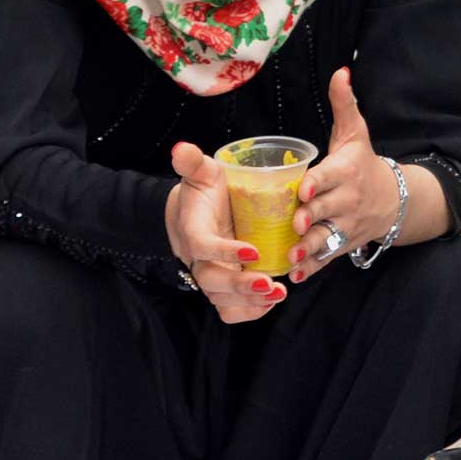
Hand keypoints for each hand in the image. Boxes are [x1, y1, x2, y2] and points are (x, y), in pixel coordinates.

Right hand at [166, 141, 285, 322]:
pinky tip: (272, 300)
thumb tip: (181, 148)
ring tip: (279, 293)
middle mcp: (199, 258)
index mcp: (194, 230)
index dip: (224, 251)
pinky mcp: (223, 286)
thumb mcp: (200, 173)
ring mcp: (212, 273)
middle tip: (269, 283)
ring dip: (249, 302)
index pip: (202, 246)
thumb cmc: (204, 192)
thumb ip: (192, 162)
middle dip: (239, 286)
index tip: (253, 250)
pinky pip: (229, 308)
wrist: (198, 212)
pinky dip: (249, 311)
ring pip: (221, 300)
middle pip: (211, 280)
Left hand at [288, 67, 394, 283]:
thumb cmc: (362, 163)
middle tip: (295, 222)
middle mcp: (348, 200)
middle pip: (328, 210)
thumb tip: (340, 70)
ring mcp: (347, 225)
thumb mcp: (355, 133)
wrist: (394, 199)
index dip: (317, 183)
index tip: (302, 189)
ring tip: (292, 256)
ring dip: (310, 248)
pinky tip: (296, 276)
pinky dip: (313, 268)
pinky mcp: (344, 243)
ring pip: (327, 238)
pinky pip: (328, 257)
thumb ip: (344, 104)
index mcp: (346, 172)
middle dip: (312, 217)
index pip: (330, 177)